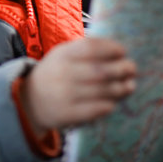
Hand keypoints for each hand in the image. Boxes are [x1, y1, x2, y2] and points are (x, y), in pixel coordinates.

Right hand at [20, 37, 135, 136]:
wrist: (30, 100)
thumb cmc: (55, 73)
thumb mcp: (63, 55)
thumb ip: (86, 49)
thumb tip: (119, 50)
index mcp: (62, 55)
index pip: (91, 48)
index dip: (111, 48)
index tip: (123, 51)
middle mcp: (62, 73)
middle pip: (100, 71)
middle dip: (121, 69)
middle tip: (132, 69)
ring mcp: (64, 95)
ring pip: (101, 91)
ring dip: (120, 88)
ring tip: (129, 86)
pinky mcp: (67, 114)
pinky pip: (95, 110)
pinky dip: (108, 105)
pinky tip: (114, 102)